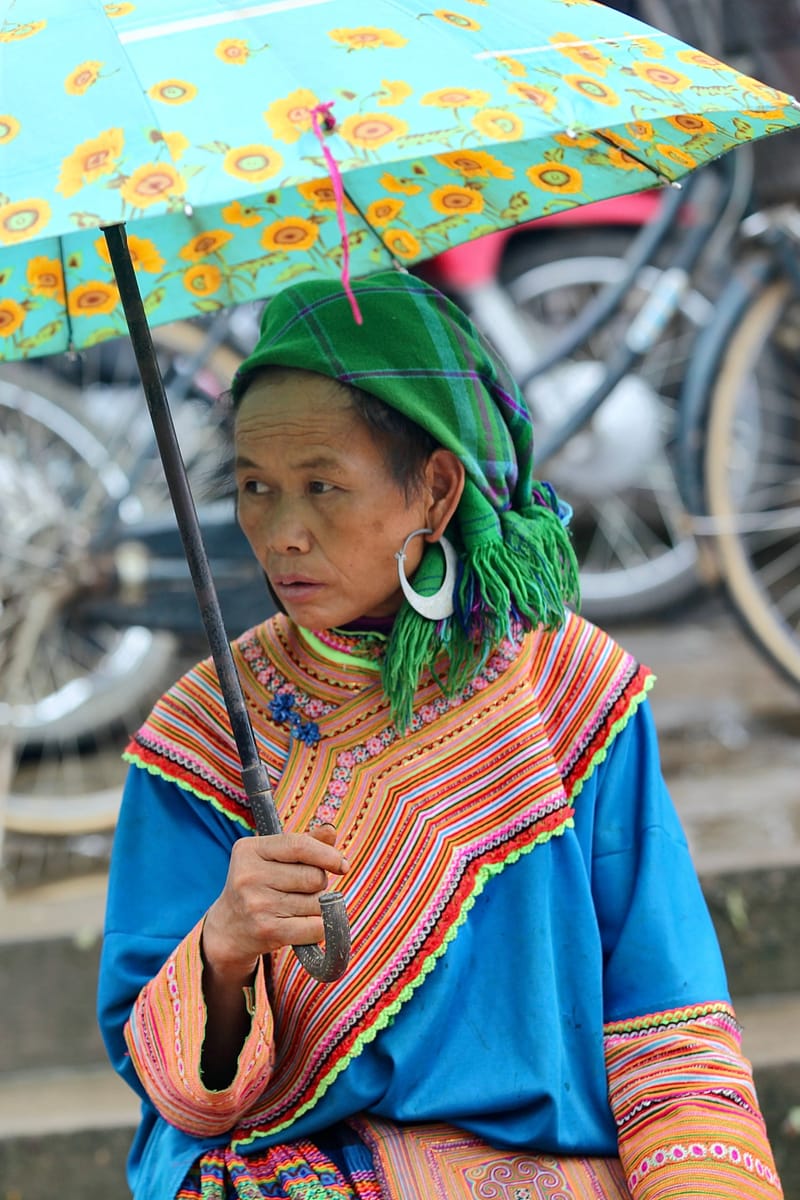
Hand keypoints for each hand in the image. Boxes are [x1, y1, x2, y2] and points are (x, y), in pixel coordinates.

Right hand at [202, 825, 347, 982]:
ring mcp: (258, 905)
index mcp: (250, 850)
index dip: (328, 855)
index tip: (342, 865)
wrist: (230, 928)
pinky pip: (315, 927)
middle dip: (319, 883)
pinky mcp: (268, 931)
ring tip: (296, 907)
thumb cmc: (260, 884)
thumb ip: (304, 842)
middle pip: (314, 876)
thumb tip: (331, 831)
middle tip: (303, 889)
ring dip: (317, 906)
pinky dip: (319, 927)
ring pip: (317, 903)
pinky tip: (304, 925)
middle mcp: (250, 876)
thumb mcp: (272, 856)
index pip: (299, 846)